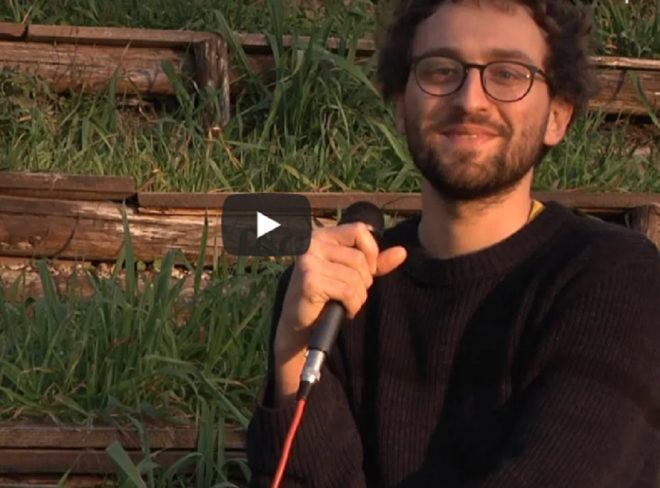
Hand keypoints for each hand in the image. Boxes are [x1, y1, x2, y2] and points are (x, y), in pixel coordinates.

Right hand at [272, 222, 406, 404]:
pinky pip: (348, 292)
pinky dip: (352, 306)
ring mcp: (308, 261)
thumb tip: (402, 252)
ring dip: (359, 297)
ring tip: (347, 303)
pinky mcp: (310, 281)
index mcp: (323, 236)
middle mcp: (313, 243)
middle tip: (351, 294)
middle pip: (360, 258)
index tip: (367, 271)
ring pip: (355, 277)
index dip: (371, 251)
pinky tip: (344, 310)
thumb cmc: (326, 295)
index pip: (360, 230)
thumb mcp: (353, 274)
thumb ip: (376, 263)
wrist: (300, 322)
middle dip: (364, 281)